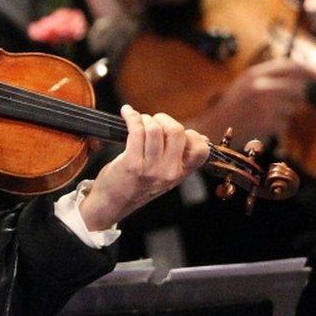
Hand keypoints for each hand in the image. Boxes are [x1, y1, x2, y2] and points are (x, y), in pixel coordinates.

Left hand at [79, 105, 209, 230]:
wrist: (113, 203)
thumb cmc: (137, 185)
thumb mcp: (166, 176)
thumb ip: (180, 158)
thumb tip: (202, 138)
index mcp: (180, 173)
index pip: (201, 150)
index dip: (191, 133)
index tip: (175, 130)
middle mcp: (169, 171)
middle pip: (177, 131)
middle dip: (163, 119)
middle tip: (152, 121)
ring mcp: (151, 168)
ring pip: (155, 129)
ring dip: (145, 118)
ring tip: (138, 120)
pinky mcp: (132, 163)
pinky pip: (136, 131)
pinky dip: (131, 116)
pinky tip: (127, 112)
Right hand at [189, 58, 315, 142]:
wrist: (214, 127)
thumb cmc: (232, 107)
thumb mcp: (245, 85)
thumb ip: (268, 78)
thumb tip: (300, 79)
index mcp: (254, 74)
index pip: (290, 65)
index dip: (307, 71)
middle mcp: (261, 86)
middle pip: (298, 88)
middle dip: (298, 98)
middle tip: (288, 104)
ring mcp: (265, 105)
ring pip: (293, 108)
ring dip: (285, 114)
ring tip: (265, 116)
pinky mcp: (268, 122)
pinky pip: (285, 124)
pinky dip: (277, 127)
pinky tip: (261, 126)